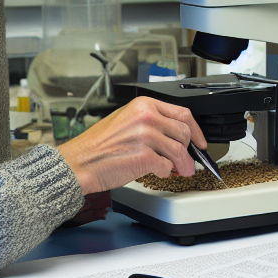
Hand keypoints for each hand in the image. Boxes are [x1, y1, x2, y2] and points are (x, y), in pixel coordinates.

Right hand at [58, 96, 207, 193]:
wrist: (77, 163)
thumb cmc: (97, 147)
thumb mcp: (125, 121)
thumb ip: (152, 123)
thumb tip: (174, 136)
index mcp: (143, 105)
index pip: (183, 113)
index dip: (196, 130)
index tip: (200, 142)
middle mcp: (146, 117)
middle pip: (184, 132)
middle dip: (189, 150)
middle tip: (188, 161)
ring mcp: (146, 136)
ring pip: (179, 151)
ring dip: (183, 165)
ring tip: (181, 171)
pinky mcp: (145, 156)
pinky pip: (168, 166)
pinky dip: (166, 172)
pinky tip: (159, 172)